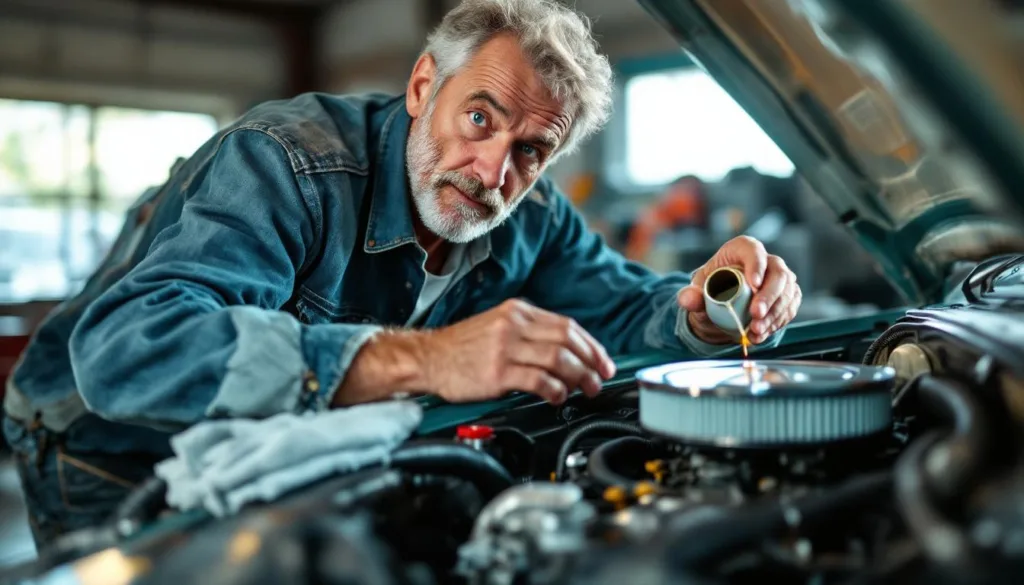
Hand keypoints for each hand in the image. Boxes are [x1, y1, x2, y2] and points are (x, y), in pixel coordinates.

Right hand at [421, 299, 616, 404]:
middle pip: (567, 341)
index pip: (566, 326)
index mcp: (518, 312)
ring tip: (584, 390)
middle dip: (591, 362)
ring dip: (578, 377)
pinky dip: (555, 390)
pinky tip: (557, 397)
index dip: (590, 346)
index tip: (603, 362)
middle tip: (599, 379)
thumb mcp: (498, 326)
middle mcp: (514, 325)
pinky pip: (538, 380)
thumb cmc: (461, 348)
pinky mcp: (497, 372)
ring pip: (557, 359)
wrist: (427, 358)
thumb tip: (566, 354)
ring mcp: (505, 348)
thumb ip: (529, 334)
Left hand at [677, 236, 801, 344]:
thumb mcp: (698, 292)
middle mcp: (766, 261)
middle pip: (778, 273)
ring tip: (755, 331)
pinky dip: (777, 323)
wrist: (722, 307)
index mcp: (740, 250)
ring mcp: (780, 279)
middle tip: (755, 315)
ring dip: (774, 314)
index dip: (757, 265)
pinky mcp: (787, 296)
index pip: (753, 250)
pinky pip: (789, 308)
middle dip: (769, 296)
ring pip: (787, 292)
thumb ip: (691, 296)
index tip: (754, 284)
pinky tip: (761, 334)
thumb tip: (687, 300)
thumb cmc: (711, 290)